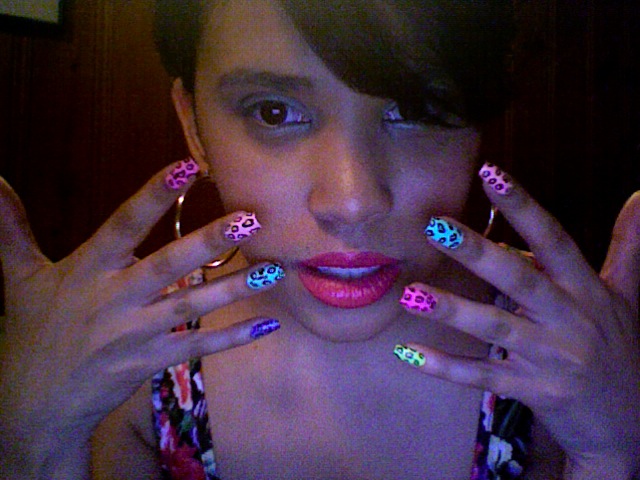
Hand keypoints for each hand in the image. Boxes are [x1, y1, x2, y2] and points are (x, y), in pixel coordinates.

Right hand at [0, 162, 281, 477]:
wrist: (33, 403)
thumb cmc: (31, 333)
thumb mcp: (18, 278)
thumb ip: (11, 230)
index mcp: (87, 270)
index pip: (124, 225)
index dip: (154, 196)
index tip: (187, 167)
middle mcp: (114, 299)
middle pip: (168, 265)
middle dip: (209, 242)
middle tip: (250, 219)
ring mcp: (135, 333)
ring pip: (191, 306)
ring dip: (233, 288)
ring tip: (272, 270)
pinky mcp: (150, 361)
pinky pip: (197, 346)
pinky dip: (232, 338)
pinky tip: (266, 325)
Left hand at [397, 165, 639, 477]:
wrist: (630, 425)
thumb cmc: (620, 351)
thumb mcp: (626, 296)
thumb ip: (628, 246)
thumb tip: (639, 194)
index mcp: (587, 290)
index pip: (554, 239)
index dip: (523, 207)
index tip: (490, 173)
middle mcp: (570, 320)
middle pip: (520, 280)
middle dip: (478, 253)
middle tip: (435, 226)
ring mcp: (551, 359)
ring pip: (497, 329)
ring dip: (453, 311)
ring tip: (410, 293)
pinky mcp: (534, 392)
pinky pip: (484, 378)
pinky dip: (447, 367)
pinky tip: (408, 353)